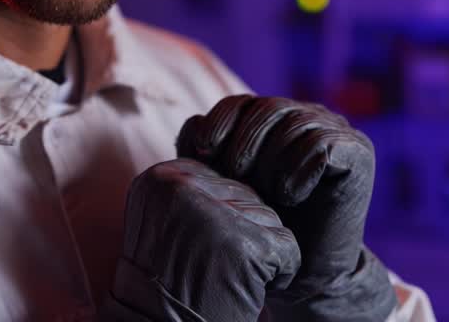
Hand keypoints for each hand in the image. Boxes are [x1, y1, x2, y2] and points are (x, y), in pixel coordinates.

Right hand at [101, 158, 301, 321]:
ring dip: (259, 255)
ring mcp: (213, 214)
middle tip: (211, 268)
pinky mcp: (245, 245)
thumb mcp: (166, 222)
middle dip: (242, 235)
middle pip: (248, 195)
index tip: (199, 249)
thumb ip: (195, 188)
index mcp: (160, 177)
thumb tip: (237, 158)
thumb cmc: (169, 287)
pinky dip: (280, 274)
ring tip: (224, 278)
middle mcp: (182, 188)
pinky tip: (246, 289)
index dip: (223, 219)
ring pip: (271, 219)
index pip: (223, 176)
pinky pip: (288, 248)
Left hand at [176, 95, 396, 321]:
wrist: (305, 275)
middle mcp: (307, 116)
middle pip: (266, 108)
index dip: (219, 123)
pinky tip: (293, 196)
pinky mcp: (358, 151)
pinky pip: (322, 144)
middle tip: (238, 180)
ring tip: (269, 196)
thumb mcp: (223, 187)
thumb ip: (205, 151)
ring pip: (293, 123)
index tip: (204, 153)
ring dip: (272, 163)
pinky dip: (300, 171)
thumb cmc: (261, 230)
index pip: (241, 102)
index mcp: (274, 119)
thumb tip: (195, 125)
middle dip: (244, 144)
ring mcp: (336, 130)